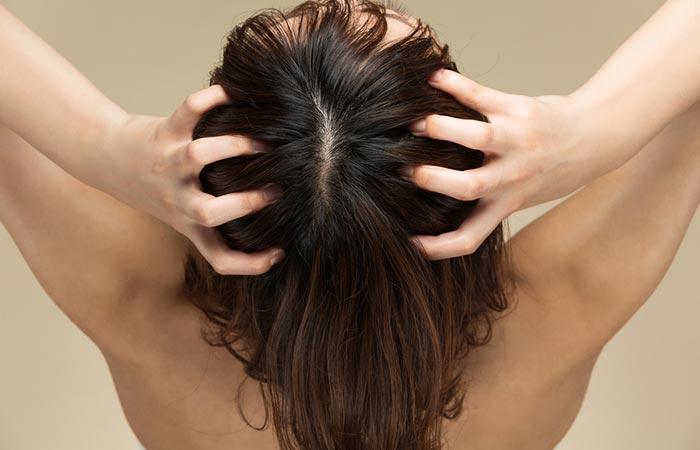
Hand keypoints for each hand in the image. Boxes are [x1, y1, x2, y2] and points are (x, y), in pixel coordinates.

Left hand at [99, 85, 283, 274]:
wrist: (106, 157)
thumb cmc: (156, 188)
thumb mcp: (180, 214)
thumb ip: (215, 218)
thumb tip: (267, 219)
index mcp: (187, 223)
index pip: (218, 257)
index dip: (250, 264)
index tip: (278, 252)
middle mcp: (178, 198)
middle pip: (208, 213)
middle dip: (246, 202)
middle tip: (276, 190)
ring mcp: (169, 165)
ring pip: (199, 155)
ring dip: (236, 146)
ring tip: (265, 142)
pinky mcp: (165, 132)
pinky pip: (189, 111)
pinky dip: (212, 99)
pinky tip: (233, 94)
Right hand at [406, 69, 616, 259]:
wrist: (595, 137)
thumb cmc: (549, 172)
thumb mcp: (519, 197)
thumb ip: (485, 206)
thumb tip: (439, 214)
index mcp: (506, 203)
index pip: (471, 236)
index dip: (438, 247)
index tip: (409, 243)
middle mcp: (511, 176)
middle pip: (469, 186)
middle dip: (433, 179)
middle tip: (404, 170)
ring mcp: (514, 141)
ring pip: (476, 138)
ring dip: (440, 129)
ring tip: (416, 124)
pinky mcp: (516, 109)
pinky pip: (481, 95)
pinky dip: (454, 85)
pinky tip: (433, 78)